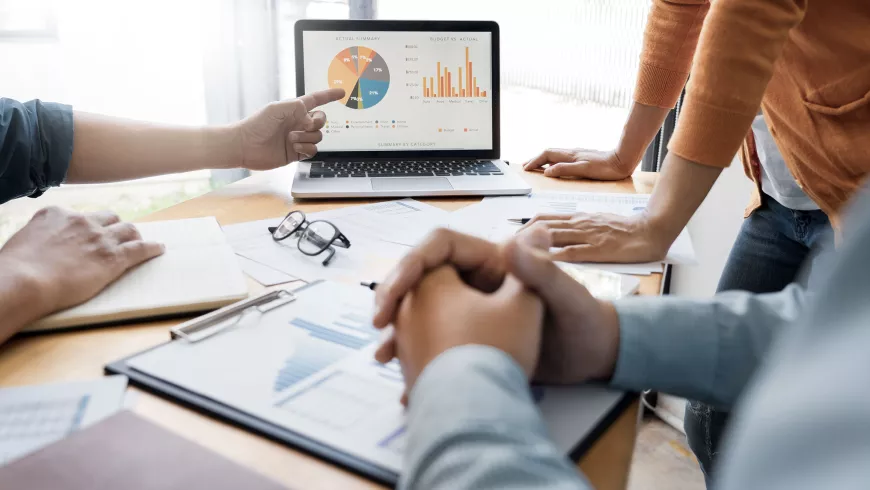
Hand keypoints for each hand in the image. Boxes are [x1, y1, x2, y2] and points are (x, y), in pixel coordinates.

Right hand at [0, 207, 164, 318]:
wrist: (24, 281)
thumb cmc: (15, 269)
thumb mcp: (22, 241)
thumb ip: (39, 238)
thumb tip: (39, 245)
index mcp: (57, 214)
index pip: (79, 216)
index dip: (86, 226)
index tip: (89, 233)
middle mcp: (81, 221)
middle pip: (109, 218)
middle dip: (114, 227)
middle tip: (118, 236)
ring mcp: (100, 238)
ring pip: (128, 230)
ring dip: (134, 236)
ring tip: (140, 241)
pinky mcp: (113, 257)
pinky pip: (140, 248)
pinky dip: (152, 248)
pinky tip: (158, 249)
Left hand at [235, 88, 344, 168]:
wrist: (245, 146)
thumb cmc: (258, 124)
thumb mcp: (279, 108)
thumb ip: (299, 108)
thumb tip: (312, 119)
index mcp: (295, 109)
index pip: (316, 100)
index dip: (329, 95)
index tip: (341, 92)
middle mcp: (298, 123)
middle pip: (321, 121)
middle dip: (317, 123)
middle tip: (304, 125)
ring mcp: (298, 138)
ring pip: (318, 137)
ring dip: (307, 137)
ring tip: (291, 139)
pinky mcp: (296, 153)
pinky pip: (313, 150)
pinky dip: (306, 148)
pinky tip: (294, 147)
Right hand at [373, 226, 620, 388]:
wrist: (592, 359)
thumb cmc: (584, 321)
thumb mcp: (566, 297)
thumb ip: (543, 271)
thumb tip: (516, 237)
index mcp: (493, 260)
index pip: (439, 248)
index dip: (410, 265)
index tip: (392, 291)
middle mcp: (476, 280)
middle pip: (422, 278)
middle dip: (395, 299)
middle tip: (379, 324)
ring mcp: (470, 309)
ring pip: (422, 312)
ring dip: (400, 331)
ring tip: (384, 356)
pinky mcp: (470, 337)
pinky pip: (432, 341)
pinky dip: (416, 356)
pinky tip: (406, 381)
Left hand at [519, 212, 669, 262]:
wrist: (651, 230)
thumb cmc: (625, 231)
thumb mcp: (595, 223)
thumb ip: (576, 228)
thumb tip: (554, 235)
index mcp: (577, 219)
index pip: (543, 219)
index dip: (523, 228)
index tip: (508, 240)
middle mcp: (578, 224)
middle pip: (541, 226)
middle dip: (519, 238)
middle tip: (503, 251)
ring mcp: (587, 236)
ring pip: (552, 236)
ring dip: (530, 246)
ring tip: (512, 258)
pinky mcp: (598, 250)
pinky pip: (571, 253)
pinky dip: (552, 259)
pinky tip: (538, 265)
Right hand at [522, 148, 633, 179]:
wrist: (622, 160)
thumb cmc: (605, 168)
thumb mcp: (583, 170)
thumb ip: (564, 170)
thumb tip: (547, 172)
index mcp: (570, 155)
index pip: (546, 155)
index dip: (534, 161)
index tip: (526, 168)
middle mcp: (572, 153)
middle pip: (548, 153)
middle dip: (535, 159)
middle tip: (526, 165)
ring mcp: (578, 154)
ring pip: (555, 154)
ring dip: (543, 159)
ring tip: (536, 165)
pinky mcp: (583, 157)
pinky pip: (562, 157)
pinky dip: (553, 160)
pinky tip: (555, 165)